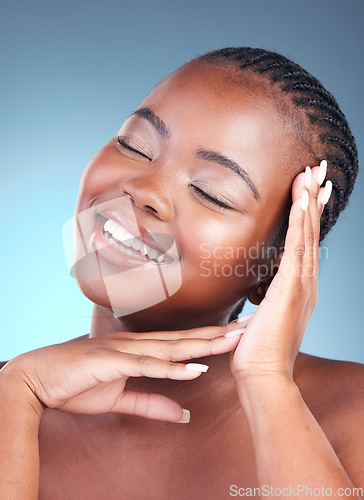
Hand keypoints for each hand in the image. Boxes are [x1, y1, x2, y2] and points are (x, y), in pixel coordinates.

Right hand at [1, 323, 243, 421]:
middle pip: (187, 339)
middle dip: (221, 334)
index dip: (214, 338)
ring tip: (235, 342)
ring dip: (204, 345)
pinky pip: (147, 367)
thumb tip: (184, 415)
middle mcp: (139, 345)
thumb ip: (153, 403)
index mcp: (142, 350)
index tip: (241, 334)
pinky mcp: (112, 362)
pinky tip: (193, 369)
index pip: (185, 343)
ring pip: (173, 348)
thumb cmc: (78, 384)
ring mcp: (126, 351)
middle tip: (254, 327)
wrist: (39, 379)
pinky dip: (171, 369)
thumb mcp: (121, 398)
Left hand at [230, 162, 331, 384]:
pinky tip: (302, 200)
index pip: (306, 242)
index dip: (309, 215)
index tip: (311, 190)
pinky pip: (297, 247)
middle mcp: (306, 282)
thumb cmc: (259, 350)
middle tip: (319, 170)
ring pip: (307, 234)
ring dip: (309, 202)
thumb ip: (267, 300)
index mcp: (299, 287)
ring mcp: (302, 284)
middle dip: (314, 199)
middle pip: (311, 232)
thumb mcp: (264, 317)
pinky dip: (301, 222)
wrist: (263, 375)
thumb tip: (260, 295)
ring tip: (312, 174)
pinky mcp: (291, 288)